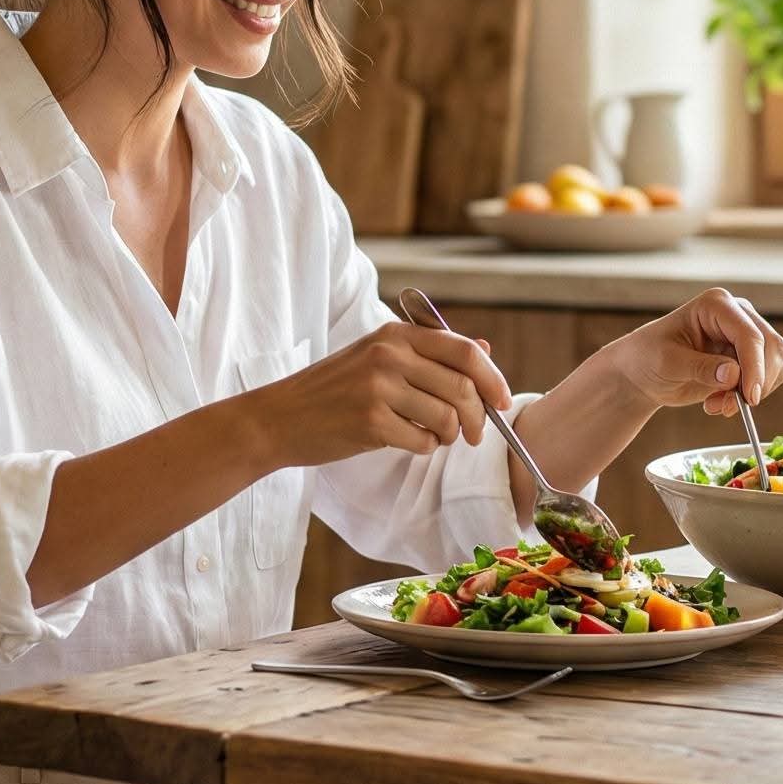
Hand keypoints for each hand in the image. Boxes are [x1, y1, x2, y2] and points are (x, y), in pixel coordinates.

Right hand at [245, 323, 512, 468]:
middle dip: (478, 417)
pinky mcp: (370, 422)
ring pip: (447, 418)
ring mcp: (379, 388)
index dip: (493, 378)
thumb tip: (485, 348)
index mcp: (395, 334)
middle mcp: (389, 355)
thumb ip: (429, 353)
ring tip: (434, 438)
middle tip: (474, 434)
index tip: (502, 401)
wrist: (279, 417)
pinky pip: (423, 442)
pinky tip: (408, 443)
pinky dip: (425, 449)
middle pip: (463, 387)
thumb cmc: (332, 390)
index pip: (465, 352)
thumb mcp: (377, 357)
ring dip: (449, 436)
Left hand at [610, 289, 782, 418]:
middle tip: (729, 407)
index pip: (749, 335)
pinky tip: (719, 402)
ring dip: (751, 392)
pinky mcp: (747, 357)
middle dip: (756, 382)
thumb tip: (734, 375)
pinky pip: (766, 378)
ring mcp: (745, 334)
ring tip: (717, 405)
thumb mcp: (668, 363)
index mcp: (716, 304)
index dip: (755, 367)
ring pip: (775, 364)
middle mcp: (737, 314)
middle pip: (771, 347)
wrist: (642, 372)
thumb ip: (701, 368)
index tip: (750, 397)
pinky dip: (748, 396)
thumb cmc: (648, 358)